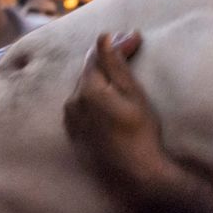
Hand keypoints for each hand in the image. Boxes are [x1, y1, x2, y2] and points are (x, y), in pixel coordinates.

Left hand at [63, 32, 171, 195]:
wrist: (135, 175)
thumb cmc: (140, 132)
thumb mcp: (132, 94)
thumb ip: (115, 63)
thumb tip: (103, 37)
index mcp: (87, 89)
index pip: (98, 56)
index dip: (117, 45)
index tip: (137, 39)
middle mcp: (72, 102)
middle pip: (89, 72)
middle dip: (107, 61)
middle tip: (129, 51)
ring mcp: (71, 121)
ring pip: (83, 90)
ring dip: (99, 80)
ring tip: (118, 77)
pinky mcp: (74, 136)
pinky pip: (80, 109)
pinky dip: (92, 100)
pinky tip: (106, 102)